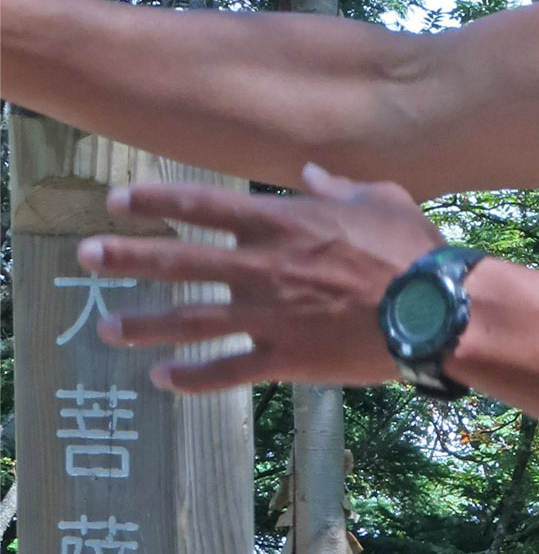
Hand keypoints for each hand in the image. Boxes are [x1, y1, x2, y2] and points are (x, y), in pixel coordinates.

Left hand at [81, 163, 445, 394]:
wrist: (435, 311)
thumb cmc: (413, 250)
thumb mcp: (381, 199)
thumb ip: (338, 186)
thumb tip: (311, 173)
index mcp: (282, 224)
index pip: (203, 206)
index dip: (156, 202)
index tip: (120, 201)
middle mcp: (263, 267)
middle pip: (179, 261)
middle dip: (128, 257)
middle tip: (87, 258)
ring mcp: (270, 315)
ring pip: (191, 320)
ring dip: (144, 324)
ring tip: (107, 327)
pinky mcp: (286, 358)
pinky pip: (227, 369)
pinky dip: (192, 377)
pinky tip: (161, 380)